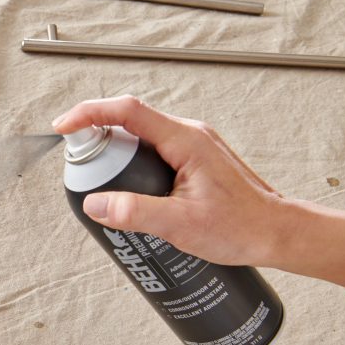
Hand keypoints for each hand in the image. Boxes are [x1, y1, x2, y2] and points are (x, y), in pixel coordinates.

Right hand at [51, 95, 289, 266]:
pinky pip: (154, 150)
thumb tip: (95, 203)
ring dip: (116, 152)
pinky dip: (133, 162)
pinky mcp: (194, 159)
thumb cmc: (243, 227)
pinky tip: (129, 188)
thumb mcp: (180, 224)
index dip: (90, 113)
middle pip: (130, 120)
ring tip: (101, 181)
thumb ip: (134, 212)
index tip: (64, 127)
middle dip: (97, 136)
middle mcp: (190, 134)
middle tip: (79, 165)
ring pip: (141, 136)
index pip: (128, 111)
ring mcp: (193, 145)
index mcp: (186, 140)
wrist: (280, 233)